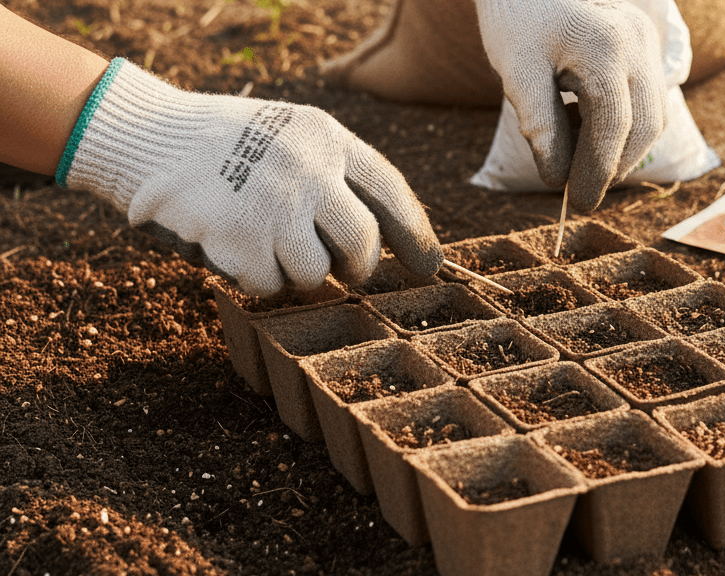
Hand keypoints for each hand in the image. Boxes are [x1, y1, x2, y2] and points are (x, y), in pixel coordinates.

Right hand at [60, 59, 442, 296]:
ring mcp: (274, 205)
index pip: (390, 188)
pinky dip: (255, 278)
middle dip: (360, 267)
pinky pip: (269, 285)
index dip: (415, 232)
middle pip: (363, 242)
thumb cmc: (227, 144)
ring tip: (267, 241)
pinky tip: (234, 246)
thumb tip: (387, 239)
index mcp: (326, 137)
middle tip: (348, 271)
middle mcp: (307, 169)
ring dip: (297, 272)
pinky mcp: (239, 239)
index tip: (430, 265)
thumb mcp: (290, 136)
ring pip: (315, 273)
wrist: (147, 137)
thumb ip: (335, 175)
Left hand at [473, 0, 666, 210]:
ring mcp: (647, 43)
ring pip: (653, 117)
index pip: (612, 126)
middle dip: (614, 167)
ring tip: (577, 156)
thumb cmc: (516, 21)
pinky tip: (584, 126)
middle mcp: (638, 43)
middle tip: (580, 192)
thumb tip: (558, 181)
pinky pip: (647, 101)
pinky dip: (622, 127)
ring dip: (620, 150)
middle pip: (645, 127)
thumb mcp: (516, 73)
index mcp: (606, 47)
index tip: (575, 204)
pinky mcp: (645, 47)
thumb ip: (539, 126)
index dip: (595, 172)